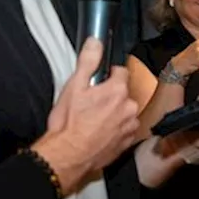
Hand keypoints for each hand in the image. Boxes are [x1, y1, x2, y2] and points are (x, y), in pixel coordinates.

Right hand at [33, 38, 140, 194]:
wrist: (68, 156)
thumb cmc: (69, 124)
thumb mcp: (74, 87)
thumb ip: (88, 62)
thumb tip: (95, 42)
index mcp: (118, 91)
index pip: (121, 72)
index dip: (108, 76)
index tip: (98, 82)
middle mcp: (129, 107)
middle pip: (123, 93)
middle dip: (110, 95)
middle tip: (91, 104)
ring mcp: (130, 125)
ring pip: (125, 111)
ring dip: (114, 113)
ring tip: (94, 120)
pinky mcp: (128, 141)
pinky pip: (125, 128)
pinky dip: (115, 129)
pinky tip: (99, 132)